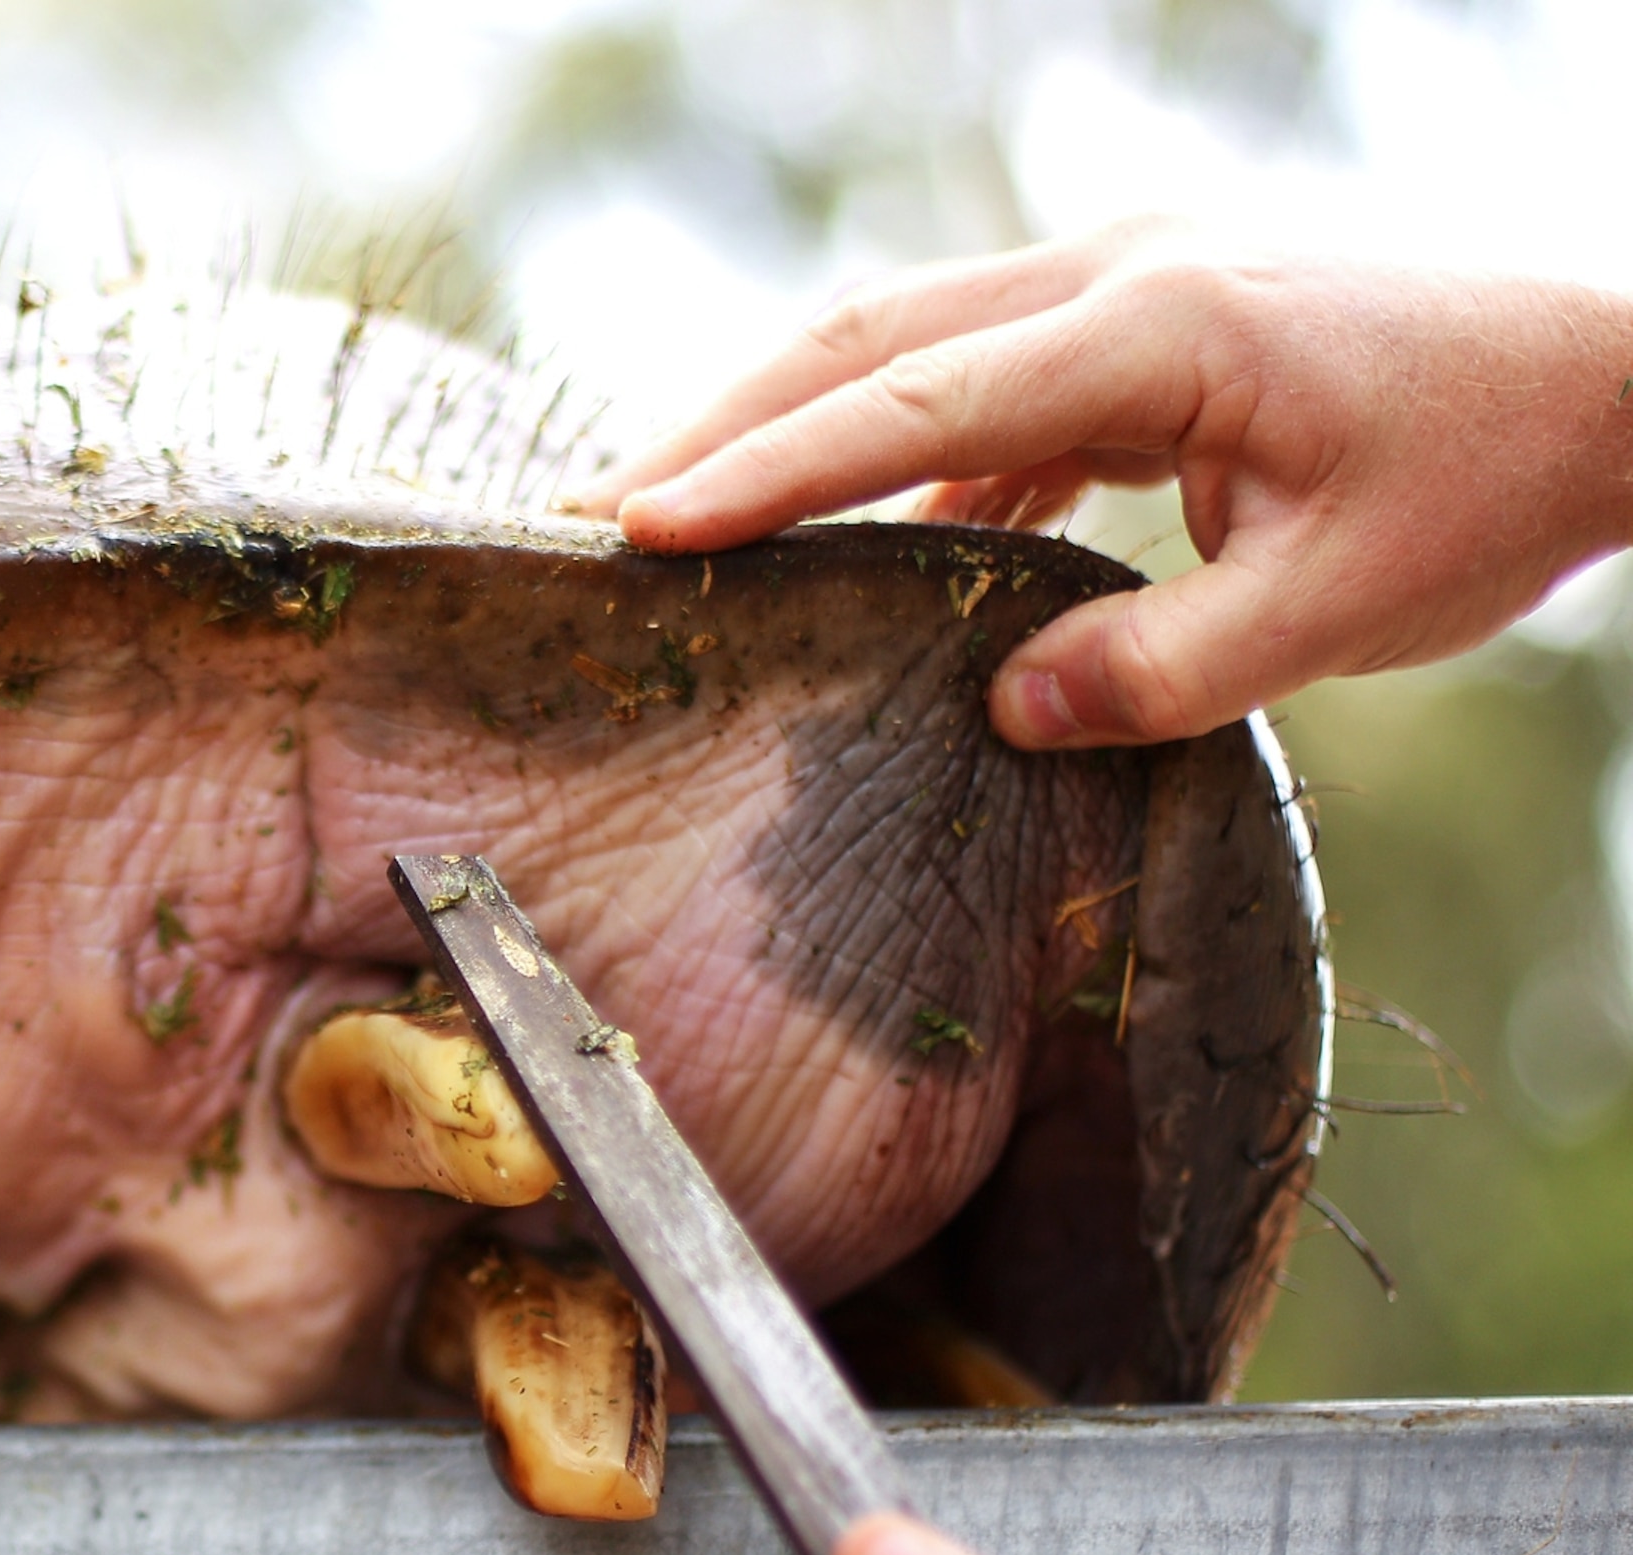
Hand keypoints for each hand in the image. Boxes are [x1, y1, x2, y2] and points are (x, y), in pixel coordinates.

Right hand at [572, 220, 1632, 746]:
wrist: (1617, 372)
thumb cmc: (1496, 476)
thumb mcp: (1345, 607)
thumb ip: (1166, 670)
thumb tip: (1001, 712)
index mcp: (1161, 324)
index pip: (911, 397)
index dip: (761, 470)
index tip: (637, 527)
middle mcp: (1121, 272)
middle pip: (867, 334)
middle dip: (723, 426)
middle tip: (594, 517)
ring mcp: (1128, 282)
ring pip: (908, 346)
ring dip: (794, 435)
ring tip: (684, 531)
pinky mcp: (1143, 322)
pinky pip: (984, 387)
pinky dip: (903, 463)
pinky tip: (864, 554)